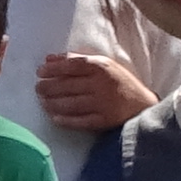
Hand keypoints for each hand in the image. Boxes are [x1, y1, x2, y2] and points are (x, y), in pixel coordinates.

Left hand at [35, 47, 158, 132]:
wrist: (142, 104)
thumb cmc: (119, 81)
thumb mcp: (103, 64)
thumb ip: (76, 59)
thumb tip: (48, 58)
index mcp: (100, 67)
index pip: (70, 66)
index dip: (52, 69)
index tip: (39, 72)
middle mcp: (100, 84)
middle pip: (67, 85)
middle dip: (48, 87)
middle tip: (38, 88)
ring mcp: (102, 103)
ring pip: (70, 104)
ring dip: (52, 103)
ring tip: (43, 101)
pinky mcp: (103, 120)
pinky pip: (79, 121)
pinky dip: (64, 120)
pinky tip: (54, 117)